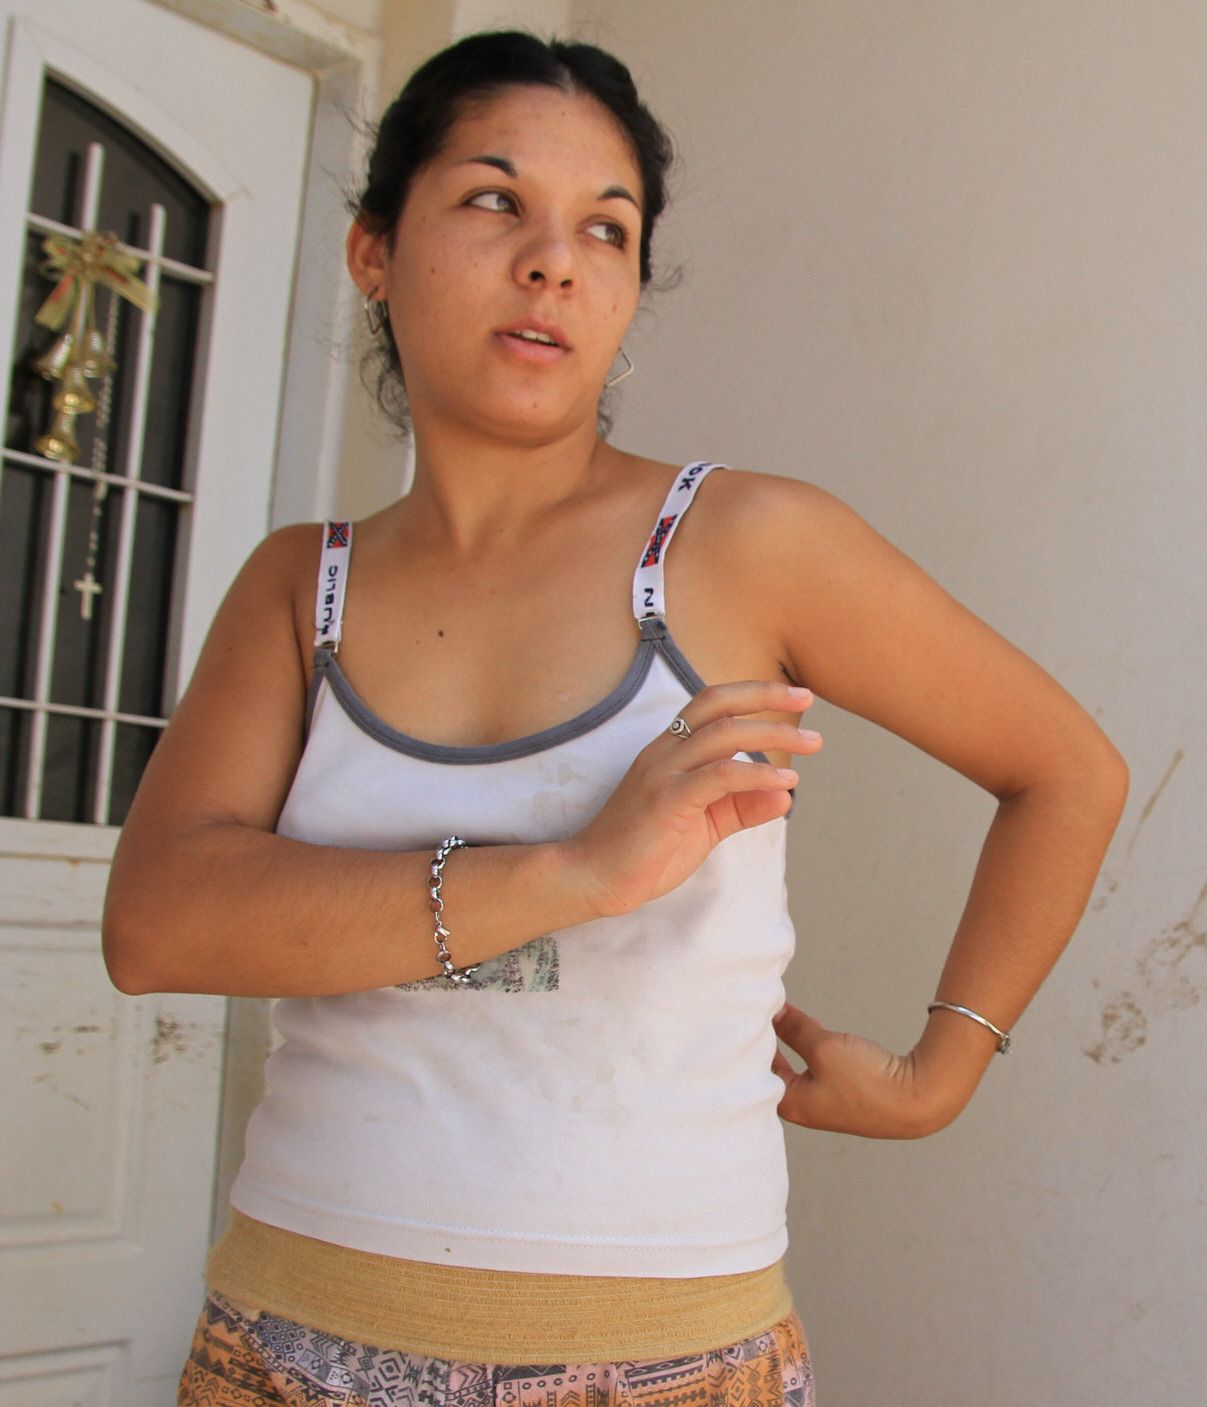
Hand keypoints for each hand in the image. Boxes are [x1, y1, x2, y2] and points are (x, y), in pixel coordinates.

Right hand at [563, 680, 821, 917]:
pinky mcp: (666, 801)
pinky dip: (757, 773)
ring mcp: (663, 773)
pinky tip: (785, 781)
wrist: (591, 878)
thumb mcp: (703, 827)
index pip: (711, 704)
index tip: (794, 697)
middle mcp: (664, 752)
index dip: (753, 694)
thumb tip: (786, 794)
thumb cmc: (643, 852)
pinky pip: (719, 776)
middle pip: (718, 704)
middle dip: (766, 696)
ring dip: (773, 734)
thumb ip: (741, 807)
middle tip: (808, 699)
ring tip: (811, 744)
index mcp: (668, 751)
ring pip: (724, 734)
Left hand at [770, 1002, 974, 1138]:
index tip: (744, 1013)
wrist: (918, 1098)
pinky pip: (815, 1066)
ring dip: (789, 1041)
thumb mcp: (824, 1047)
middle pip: (773, 1069)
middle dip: (766, 1040)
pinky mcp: (844, 1093)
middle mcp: (803, 1108)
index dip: (750, 1040)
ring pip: (795, 1065)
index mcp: (790, 1104)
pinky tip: (808, 1029)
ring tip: (777, 1014)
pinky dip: (808, 1047)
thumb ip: (795, 1028)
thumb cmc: (867, 1080)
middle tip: (754, 1011)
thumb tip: (773, 1011)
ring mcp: (824, 1102)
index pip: (756, 1069)